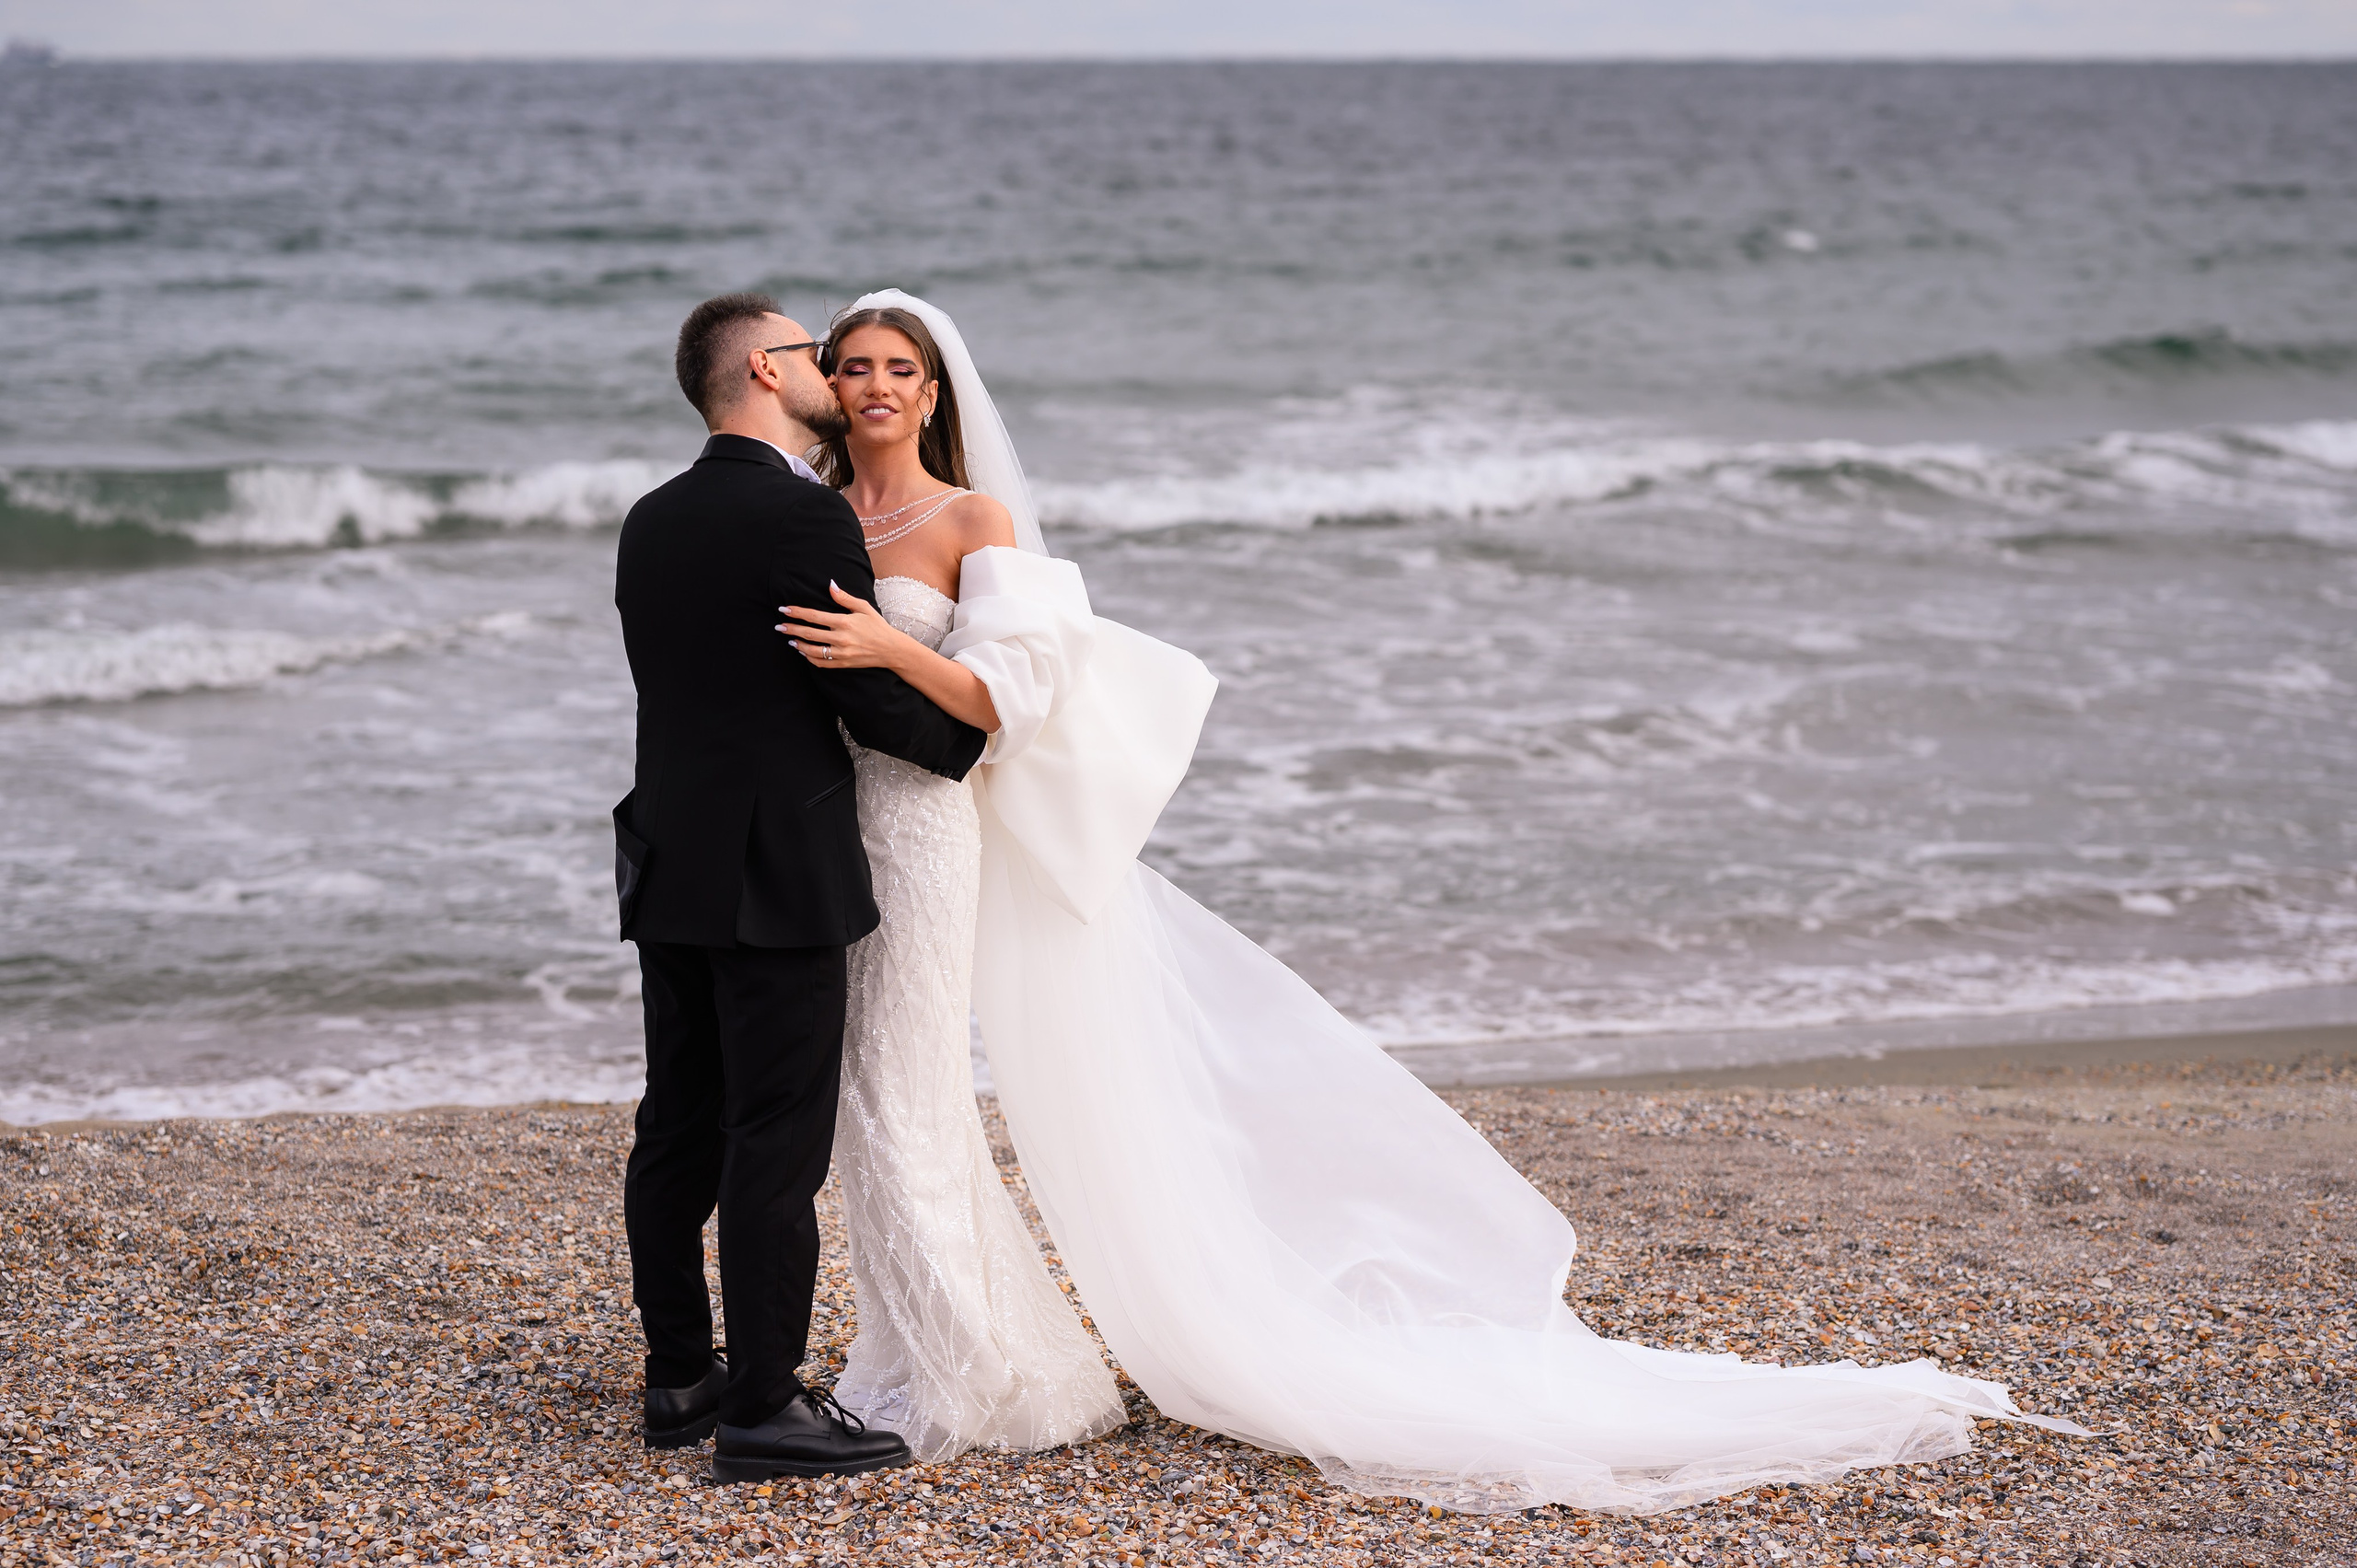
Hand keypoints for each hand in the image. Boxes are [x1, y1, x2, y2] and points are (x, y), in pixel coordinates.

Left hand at [778, 582, 909, 670]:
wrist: (891, 650)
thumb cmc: (877, 626)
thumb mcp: (863, 607)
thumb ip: (844, 597)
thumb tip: (830, 584)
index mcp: (844, 622)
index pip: (814, 616)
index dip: (797, 612)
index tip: (784, 609)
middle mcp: (841, 638)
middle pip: (809, 633)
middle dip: (792, 629)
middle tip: (779, 626)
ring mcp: (842, 653)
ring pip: (812, 650)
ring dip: (798, 644)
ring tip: (790, 639)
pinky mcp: (843, 663)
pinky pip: (821, 663)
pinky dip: (809, 658)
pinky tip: (804, 652)